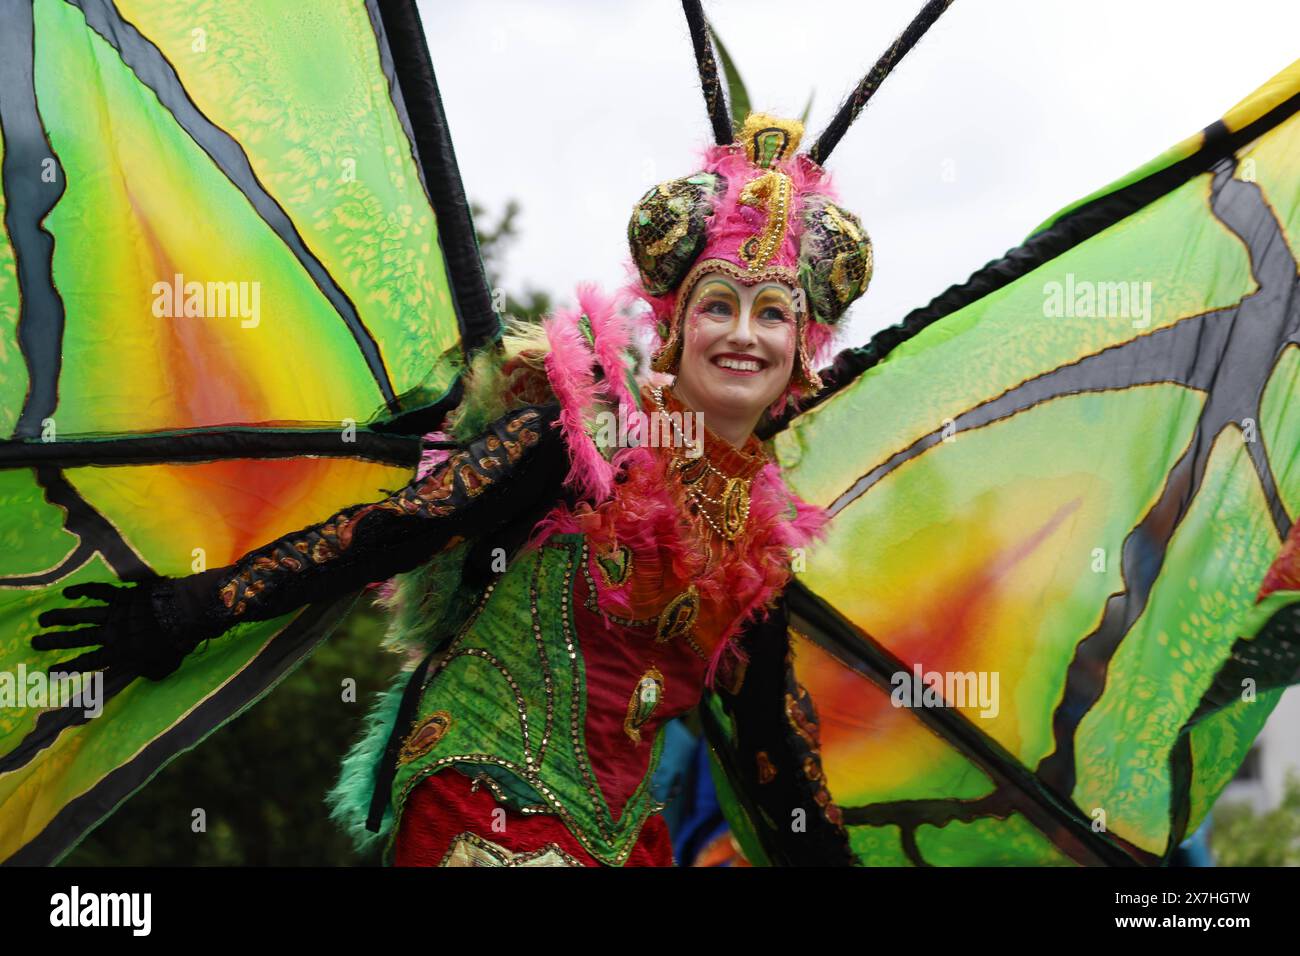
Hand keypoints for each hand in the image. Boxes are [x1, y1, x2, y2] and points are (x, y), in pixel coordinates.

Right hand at [32, 581, 198, 681]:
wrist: (187, 613)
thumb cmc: (178, 643)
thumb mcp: (163, 667)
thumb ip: (148, 672)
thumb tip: (143, 673)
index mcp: (120, 653)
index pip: (88, 663)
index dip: (69, 667)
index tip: (51, 671)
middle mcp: (111, 634)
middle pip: (76, 639)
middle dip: (53, 641)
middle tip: (34, 641)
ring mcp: (115, 613)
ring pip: (81, 615)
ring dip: (60, 617)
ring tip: (43, 619)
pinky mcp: (123, 594)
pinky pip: (98, 591)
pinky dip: (83, 590)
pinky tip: (69, 592)